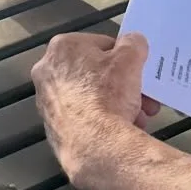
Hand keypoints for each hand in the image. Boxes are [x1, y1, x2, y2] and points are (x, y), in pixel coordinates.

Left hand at [32, 32, 158, 181]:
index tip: (137, 72)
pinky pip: (84, 118)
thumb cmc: (109, 95)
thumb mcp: (131, 58)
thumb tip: (132, 42)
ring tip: (138, 116)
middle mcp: (47, 72)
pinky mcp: (53, 128)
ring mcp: (47, 102)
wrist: (95, 147)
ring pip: (92, 97)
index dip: (124, 58)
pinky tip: (121, 129)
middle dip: (123, 85)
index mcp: (62, 48)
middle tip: (143, 97)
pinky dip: (102, 121)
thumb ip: (133, 42)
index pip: (101, 45)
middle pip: (96, 73)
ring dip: (117, 104)